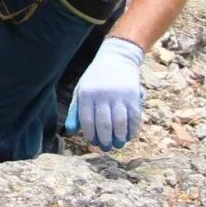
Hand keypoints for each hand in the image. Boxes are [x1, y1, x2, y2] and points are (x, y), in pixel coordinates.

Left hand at [66, 36, 144, 150]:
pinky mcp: (133, 96)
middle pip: (104, 125)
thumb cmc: (95, 79)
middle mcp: (102, 95)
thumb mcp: (81, 90)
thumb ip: (75, 111)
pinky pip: (134, 118)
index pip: (87, 121)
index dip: (91, 135)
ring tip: (118, 144)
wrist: (117, 59)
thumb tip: (71, 131)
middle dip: (105, 140)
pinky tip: (129, 136)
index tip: (93, 142)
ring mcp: (119, 95)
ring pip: (120, 123)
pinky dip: (132, 130)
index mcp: (87, 94)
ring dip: (119, 138)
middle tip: (106, 147)